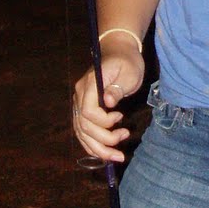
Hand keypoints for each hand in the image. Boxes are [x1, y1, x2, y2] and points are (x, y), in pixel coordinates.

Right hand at [72, 45, 144, 162]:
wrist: (119, 51)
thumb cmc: (127, 61)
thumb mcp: (128, 72)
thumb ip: (118, 88)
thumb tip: (107, 102)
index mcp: (89, 85)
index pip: (88, 112)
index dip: (104, 122)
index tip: (121, 118)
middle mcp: (79, 95)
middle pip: (84, 126)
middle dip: (103, 142)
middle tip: (123, 146)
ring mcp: (80, 103)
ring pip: (81, 133)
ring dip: (98, 148)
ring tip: (117, 156)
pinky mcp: (84, 109)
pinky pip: (83, 131)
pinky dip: (92, 145)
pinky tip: (104, 153)